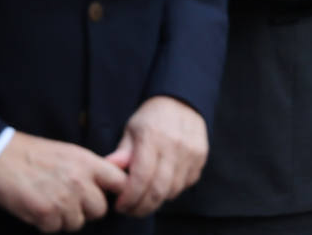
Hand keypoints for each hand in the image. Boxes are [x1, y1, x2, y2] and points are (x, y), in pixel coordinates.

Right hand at [0, 132, 126, 231]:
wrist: (2, 157)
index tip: (106, 195)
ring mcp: (63, 199)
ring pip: (77, 223)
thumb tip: (111, 184)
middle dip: (86, 209)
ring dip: (65, 218)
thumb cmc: (36, 154)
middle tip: (70, 201)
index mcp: (88, 163)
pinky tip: (38, 208)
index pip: (120, 182)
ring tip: (51, 202)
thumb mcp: (71, 152)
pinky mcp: (46, 213)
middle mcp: (80, 181)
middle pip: (100, 209)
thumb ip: (91, 169)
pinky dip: (46, 223)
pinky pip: (55, 229)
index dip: (115, 192)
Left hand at [104, 96, 209, 216]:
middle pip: (158, 190)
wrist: (182, 101)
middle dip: (142, 207)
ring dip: (157, 200)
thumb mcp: (132, 129)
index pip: (140, 178)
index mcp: (152, 137)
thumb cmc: (152, 117)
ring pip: (173, 190)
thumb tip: (109, 169)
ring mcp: (191, 152)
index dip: (129, 197)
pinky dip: (172, 190)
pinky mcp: (201, 157)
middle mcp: (174, 145)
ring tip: (145, 198)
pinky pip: (186, 184)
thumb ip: (122, 152)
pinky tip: (162, 185)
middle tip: (131, 210)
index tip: (120, 205)